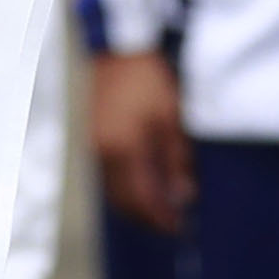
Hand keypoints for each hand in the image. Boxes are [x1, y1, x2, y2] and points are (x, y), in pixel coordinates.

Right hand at [88, 51, 193, 233]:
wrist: (120, 50)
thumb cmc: (149, 81)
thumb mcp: (172, 118)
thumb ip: (177, 159)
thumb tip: (184, 195)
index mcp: (123, 149)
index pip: (143, 199)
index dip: (161, 218)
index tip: (180, 228)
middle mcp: (104, 153)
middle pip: (124, 201)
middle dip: (147, 218)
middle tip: (171, 225)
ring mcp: (95, 146)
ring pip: (113, 191)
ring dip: (135, 205)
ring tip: (160, 210)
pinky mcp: (94, 138)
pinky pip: (108, 176)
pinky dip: (125, 188)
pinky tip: (143, 186)